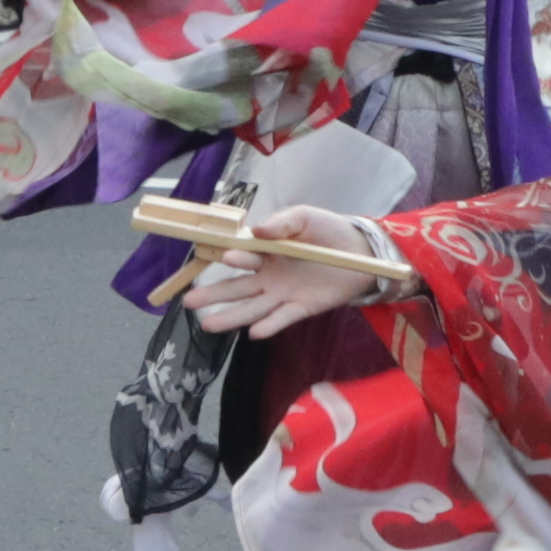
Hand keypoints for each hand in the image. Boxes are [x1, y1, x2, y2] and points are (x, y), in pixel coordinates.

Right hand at [175, 204, 395, 337]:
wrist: (362, 251)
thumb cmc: (328, 230)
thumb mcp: (305, 217)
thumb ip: (282, 223)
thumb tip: (257, 231)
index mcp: (266, 252)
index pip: (244, 256)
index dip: (237, 257)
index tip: (226, 256)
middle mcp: (269, 275)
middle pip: (237, 288)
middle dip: (214, 294)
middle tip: (189, 301)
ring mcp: (283, 293)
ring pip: (252, 308)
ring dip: (231, 316)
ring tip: (207, 325)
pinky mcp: (302, 307)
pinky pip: (283, 318)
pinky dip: (269, 325)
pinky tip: (253, 333)